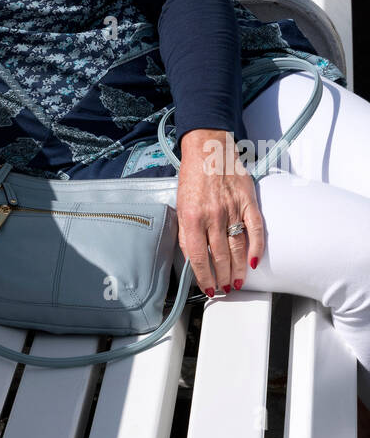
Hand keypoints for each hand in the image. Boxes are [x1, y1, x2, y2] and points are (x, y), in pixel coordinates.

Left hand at [175, 128, 264, 295]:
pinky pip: (255, 229)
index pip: (198, 258)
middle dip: (222, 278)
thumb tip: (192, 259)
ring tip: (237, 282)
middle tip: (225, 289)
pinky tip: (254, 262)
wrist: (208, 148)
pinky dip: (257, 248)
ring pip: (237, 248)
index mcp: (192, 217)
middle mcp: (212, 215)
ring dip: (238, 270)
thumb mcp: (181, 205)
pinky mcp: (247, 201)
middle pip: (219, 257)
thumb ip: (186, 232)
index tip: (208, 288)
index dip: (204, 278)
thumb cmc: (193, 177)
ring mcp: (232, 208)